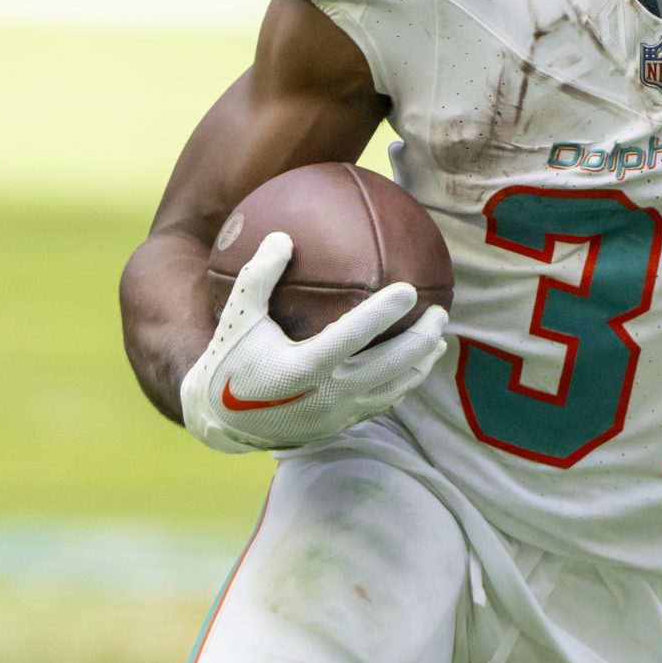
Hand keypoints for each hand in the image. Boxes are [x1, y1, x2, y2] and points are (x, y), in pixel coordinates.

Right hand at [180, 232, 448, 453]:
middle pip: (389, 367)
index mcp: (302, 368)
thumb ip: (259, 276)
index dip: (384, 313)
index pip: (354, 337)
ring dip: (420, 366)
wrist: (222, 421)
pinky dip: (402, 385)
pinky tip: (413, 367)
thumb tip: (284, 236)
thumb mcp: (238, 316)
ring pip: (393, 390)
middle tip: (439, 313)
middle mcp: (326, 396)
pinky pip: (381, 404)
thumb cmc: (230, 360)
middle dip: (420, 340)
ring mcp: (337, 415)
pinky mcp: (340, 426)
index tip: (410, 288)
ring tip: (439, 342)